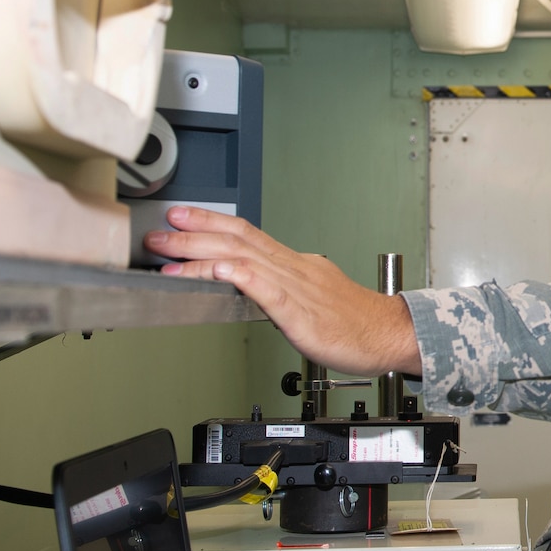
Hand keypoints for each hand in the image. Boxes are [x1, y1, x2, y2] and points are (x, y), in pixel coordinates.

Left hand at [147, 206, 421, 376]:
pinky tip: (222, 270)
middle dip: (194, 233)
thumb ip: (280, 286)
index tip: (181, 216)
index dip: (211, 222)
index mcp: (294, 264)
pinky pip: (270, 291)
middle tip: (160, 231)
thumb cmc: (355, 321)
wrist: (390, 334)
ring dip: (203, 253)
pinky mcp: (302, 314)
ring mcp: (297, 289)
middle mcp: (292, 269)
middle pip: (238, 240)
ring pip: (245, 260)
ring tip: (171, 251)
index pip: (246, 233)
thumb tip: (251, 280)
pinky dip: (244, 277)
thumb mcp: (313, 295)